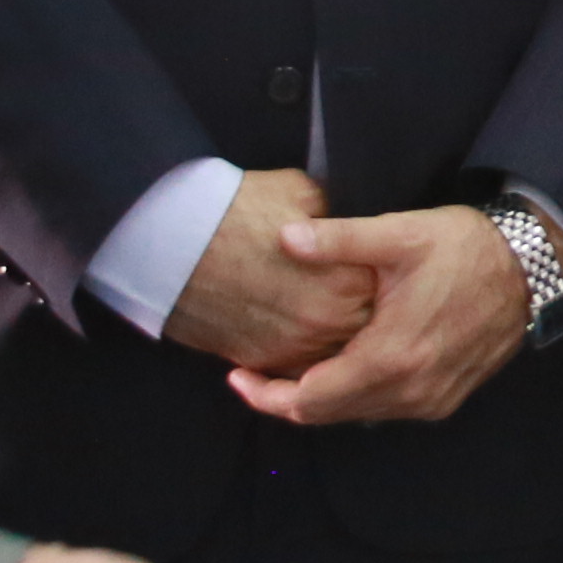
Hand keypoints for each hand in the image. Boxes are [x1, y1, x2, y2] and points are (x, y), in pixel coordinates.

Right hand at [161, 165, 371, 377]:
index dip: (380, 278)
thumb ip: (336, 223)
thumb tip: (345, 231)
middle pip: (366, 331)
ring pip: (333, 356)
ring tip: (320, 310)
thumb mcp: (304, 195)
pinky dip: (300, 352)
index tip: (372, 267)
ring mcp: (294, 347)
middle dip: (361, 313)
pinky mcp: (261, 359)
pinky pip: (295, 367)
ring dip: (332, 338)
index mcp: (349, 280)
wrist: (174, 238)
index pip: (388, 292)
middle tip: (347, 293)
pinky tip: (293, 324)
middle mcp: (328, 323)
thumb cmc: (239, 208)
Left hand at [231, 203, 535, 425]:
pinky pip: (383, 409)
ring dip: (319, 398)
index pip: (310, 400)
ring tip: (288, 369)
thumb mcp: (399, 234)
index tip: (237, 377)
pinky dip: (353, 396)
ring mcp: (430, 400)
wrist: (530, 267)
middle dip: (284, 399)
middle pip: (327, 415)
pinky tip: (338, 367)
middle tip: (252, 374)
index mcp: (391, 357)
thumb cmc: (465, 248)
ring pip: (355, 415)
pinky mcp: (444, 398)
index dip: (266, 395)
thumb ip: (339, 239)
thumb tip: (286, 237)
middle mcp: (411, 392)